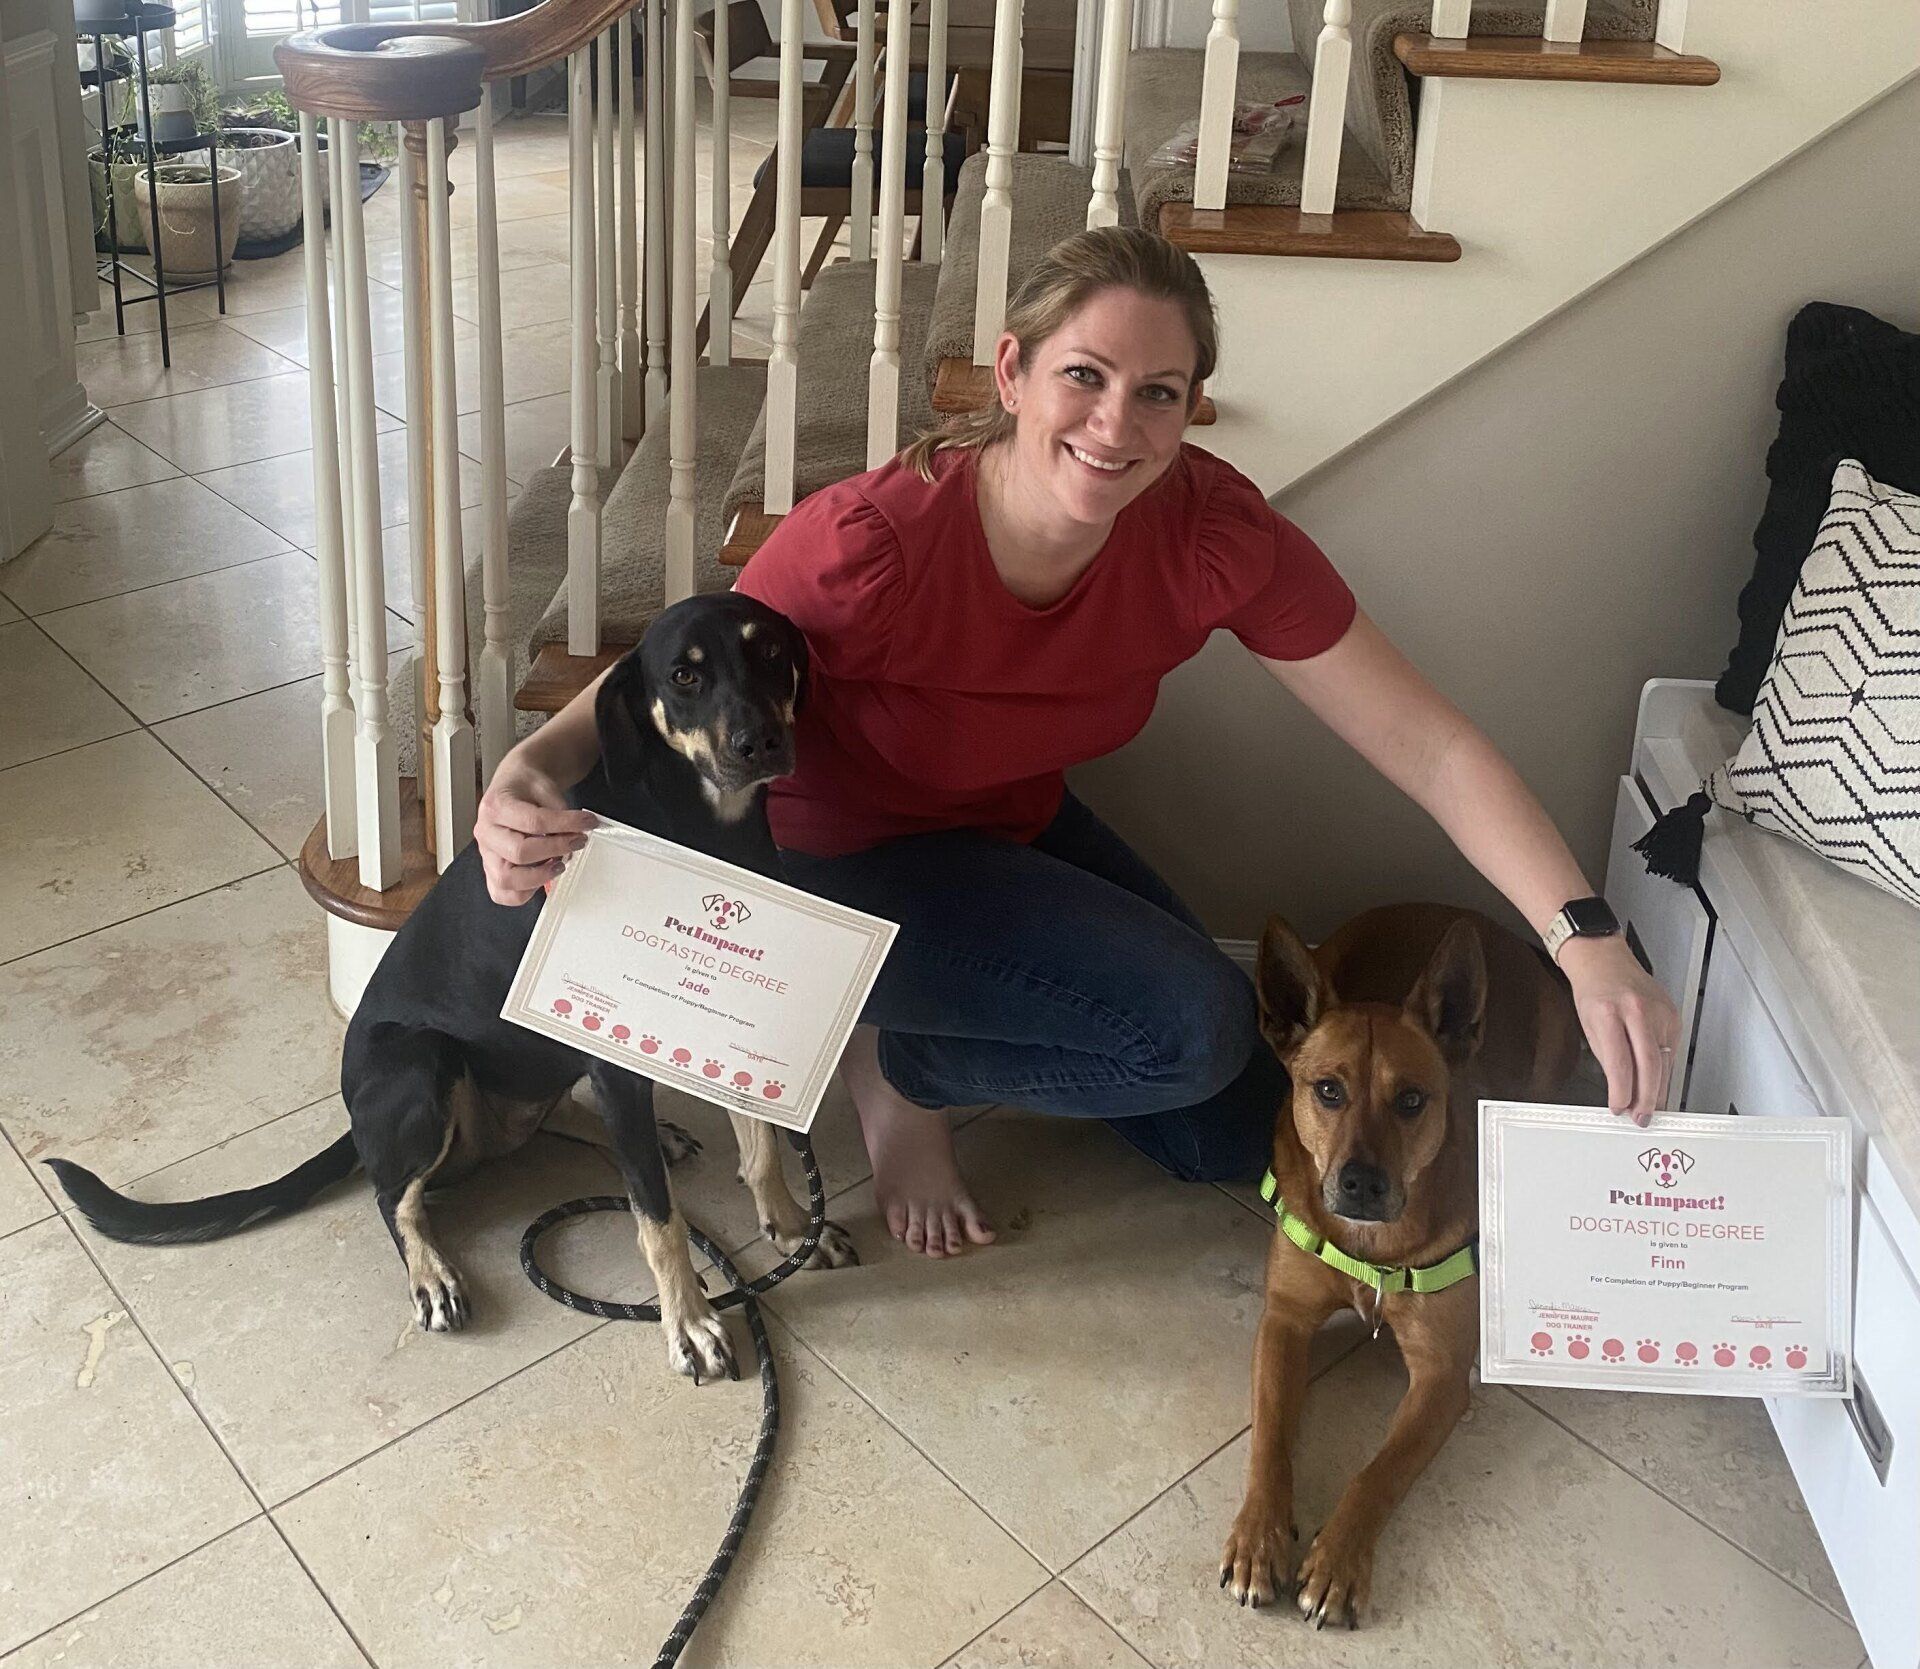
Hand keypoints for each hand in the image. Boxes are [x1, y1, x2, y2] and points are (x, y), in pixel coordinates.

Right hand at [473, 756, 595, 905]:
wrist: (514, 785)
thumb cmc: (526, 787)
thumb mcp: (545, 788)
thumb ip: (558, 813)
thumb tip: (573, 838)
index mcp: (495, 806)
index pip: (533, 822)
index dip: (566, 824)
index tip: (588, 822)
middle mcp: (485, 832)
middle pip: (519, 852)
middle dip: (555, 849)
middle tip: (578, 842)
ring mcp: (485, 854)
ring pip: (506, 879)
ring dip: (539, 877)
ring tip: (559, 864)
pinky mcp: (490, 869)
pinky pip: (500, 893)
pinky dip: (522, 894)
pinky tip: (541, 879)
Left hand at [1558, 935, 1679, 1125]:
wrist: (1604, 960)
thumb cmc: (1593, 990)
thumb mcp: (1588, 1026)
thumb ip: (1606, 1058)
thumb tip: (1620, 1089)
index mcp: (1609, 1014)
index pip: (1620, 1063)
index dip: (1621, 1092)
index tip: (1618, 1107)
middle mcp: (1638, 1012)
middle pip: (1649, 1066)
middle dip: (1646, 1099)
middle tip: (1641, 1118)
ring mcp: (1660, 1013)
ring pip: (1664, 1063)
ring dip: (1657, 1091)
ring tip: (1649, 1109)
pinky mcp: (1673, 1016)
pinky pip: (1671, 1052)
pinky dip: (1664, 1072)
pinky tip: (1657, 1086)